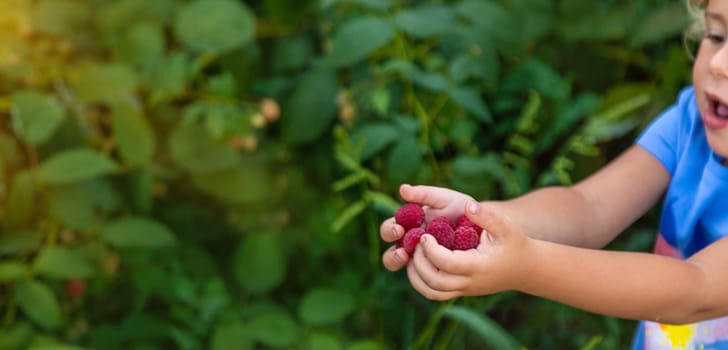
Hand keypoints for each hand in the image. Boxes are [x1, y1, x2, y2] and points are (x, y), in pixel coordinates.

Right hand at [380, 184, 474, 270]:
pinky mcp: (433, 272)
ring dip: (405, 269)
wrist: (483, 224)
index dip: (390, 230)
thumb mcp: (443, 199)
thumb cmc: (458, 208)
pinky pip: (422, 281)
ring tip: (414, 263)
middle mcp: (410, 245)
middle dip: (393, 254)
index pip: (389, 229)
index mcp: (408, 226)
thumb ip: (423, 194)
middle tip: (404, 251)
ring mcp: (421, 260)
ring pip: (404, 270)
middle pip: (390, 254)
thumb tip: (402, 189)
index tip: (399, 228)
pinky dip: (422, 276)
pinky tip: (432, 272)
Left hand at [406, 201, 534, 299]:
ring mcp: (464, 289)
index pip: (447, 264)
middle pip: (435, 282)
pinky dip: (421, 281)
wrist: (525, 268)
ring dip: (416, 275)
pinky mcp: (460, 291)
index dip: (431, 250)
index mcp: (478, 266)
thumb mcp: (506, 227)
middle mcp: (469, 282)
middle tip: (417, 243)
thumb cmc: (515, 244)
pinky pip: (435, 293)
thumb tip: (468, 205)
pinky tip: (418, 262)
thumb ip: (487, 216)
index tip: (425, 235)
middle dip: (419, 262)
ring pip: (431, 292)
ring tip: (413, 254)